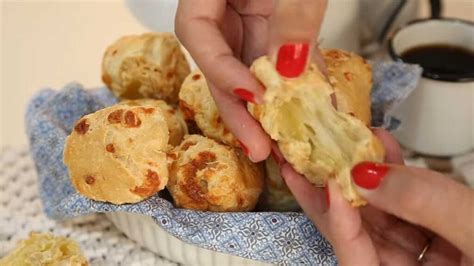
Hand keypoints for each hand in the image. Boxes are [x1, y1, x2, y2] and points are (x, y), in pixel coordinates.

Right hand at [175, 0, 326, 161]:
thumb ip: (292, 15)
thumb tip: (291, 68)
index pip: (196, 31)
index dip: (222, 71)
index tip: (254, 97)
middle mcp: (225, 9)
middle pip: (222, 66)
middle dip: (242, 112)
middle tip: (260, 150)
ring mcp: (251, 20)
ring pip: (254, 71)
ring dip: (273, 110)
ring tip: (288, 147)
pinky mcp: (276, 27)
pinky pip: (284, 61)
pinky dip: (299, 87)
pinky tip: (314, 113)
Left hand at [281, 128, 473, 264]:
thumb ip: (429, 205)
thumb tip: (365, 176)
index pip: (359, 262)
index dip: (339, 223)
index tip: (326, 182)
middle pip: (359, 235)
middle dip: (331, 193)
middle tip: (301, 158)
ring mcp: (421, 257)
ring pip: (380, 216)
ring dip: (361, 176)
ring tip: (341, 140)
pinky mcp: (434, 237)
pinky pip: (407, 207)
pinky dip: (395, 177)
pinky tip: (381, 146)